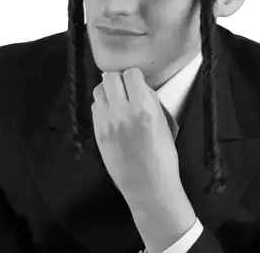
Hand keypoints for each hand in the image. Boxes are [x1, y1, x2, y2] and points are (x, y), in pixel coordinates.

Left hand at [91, 67, 181, 204]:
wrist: (148, 186)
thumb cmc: (163, 155)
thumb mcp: (163, 122)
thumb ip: (150, 100)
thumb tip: (138, 86)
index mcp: (143, 106)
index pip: (131, 73)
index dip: (135, 76)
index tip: (138, 83)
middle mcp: (122, 110)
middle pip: (110, 78)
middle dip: (119, 80)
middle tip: (125, 89)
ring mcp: (106, 122)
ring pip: (99, 90)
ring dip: (108, 91)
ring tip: (117, 100)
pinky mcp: (97, 132)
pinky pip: (95, 107)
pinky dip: (103, 106)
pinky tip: (111, 114)